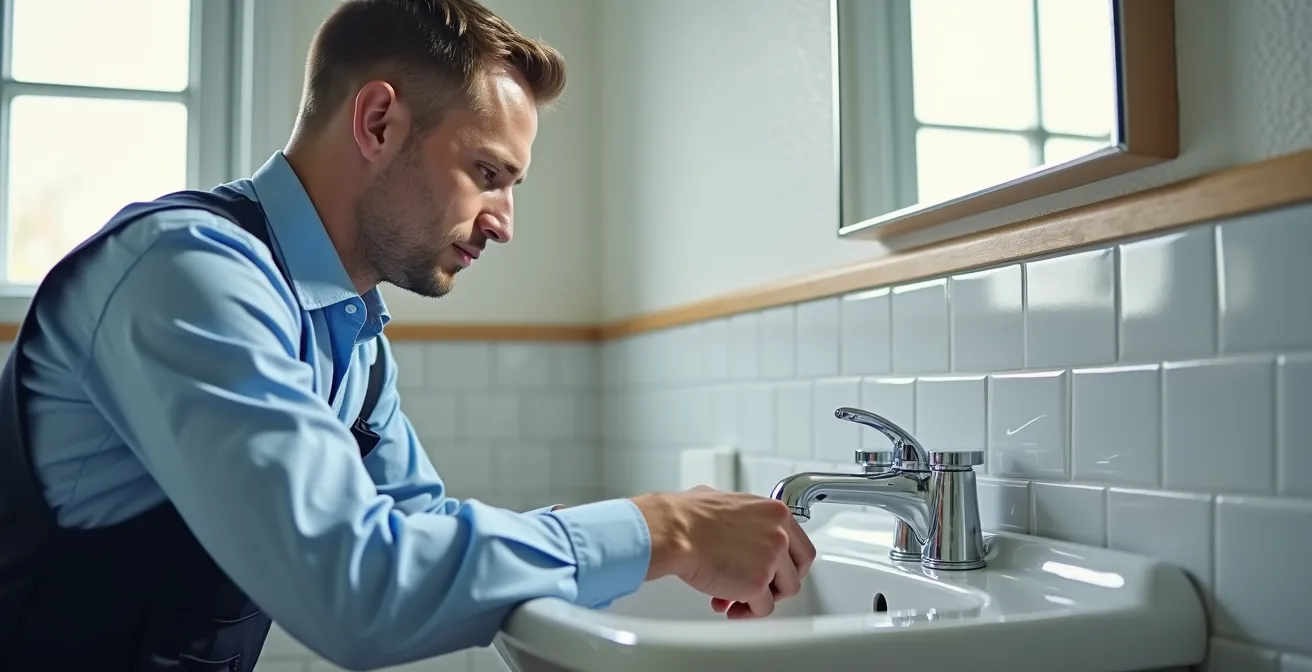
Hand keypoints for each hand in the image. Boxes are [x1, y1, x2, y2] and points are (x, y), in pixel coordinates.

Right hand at [632, 485, 815, 618]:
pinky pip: (762, 608)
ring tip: (737, 600)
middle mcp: (779, 535)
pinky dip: (747, 611)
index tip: (778, 571)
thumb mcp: (726, 502)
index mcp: (775, 513)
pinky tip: (728, 606)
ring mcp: (771, 560)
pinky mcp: (757, 584)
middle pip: (797, 570)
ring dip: (761, 598)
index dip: (789, 563)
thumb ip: (744, 518)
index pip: (800, 545)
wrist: (674, 531)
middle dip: (779, 583)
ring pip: (783, 592)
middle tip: (762, 588)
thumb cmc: (688, 515)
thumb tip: (738, 526)